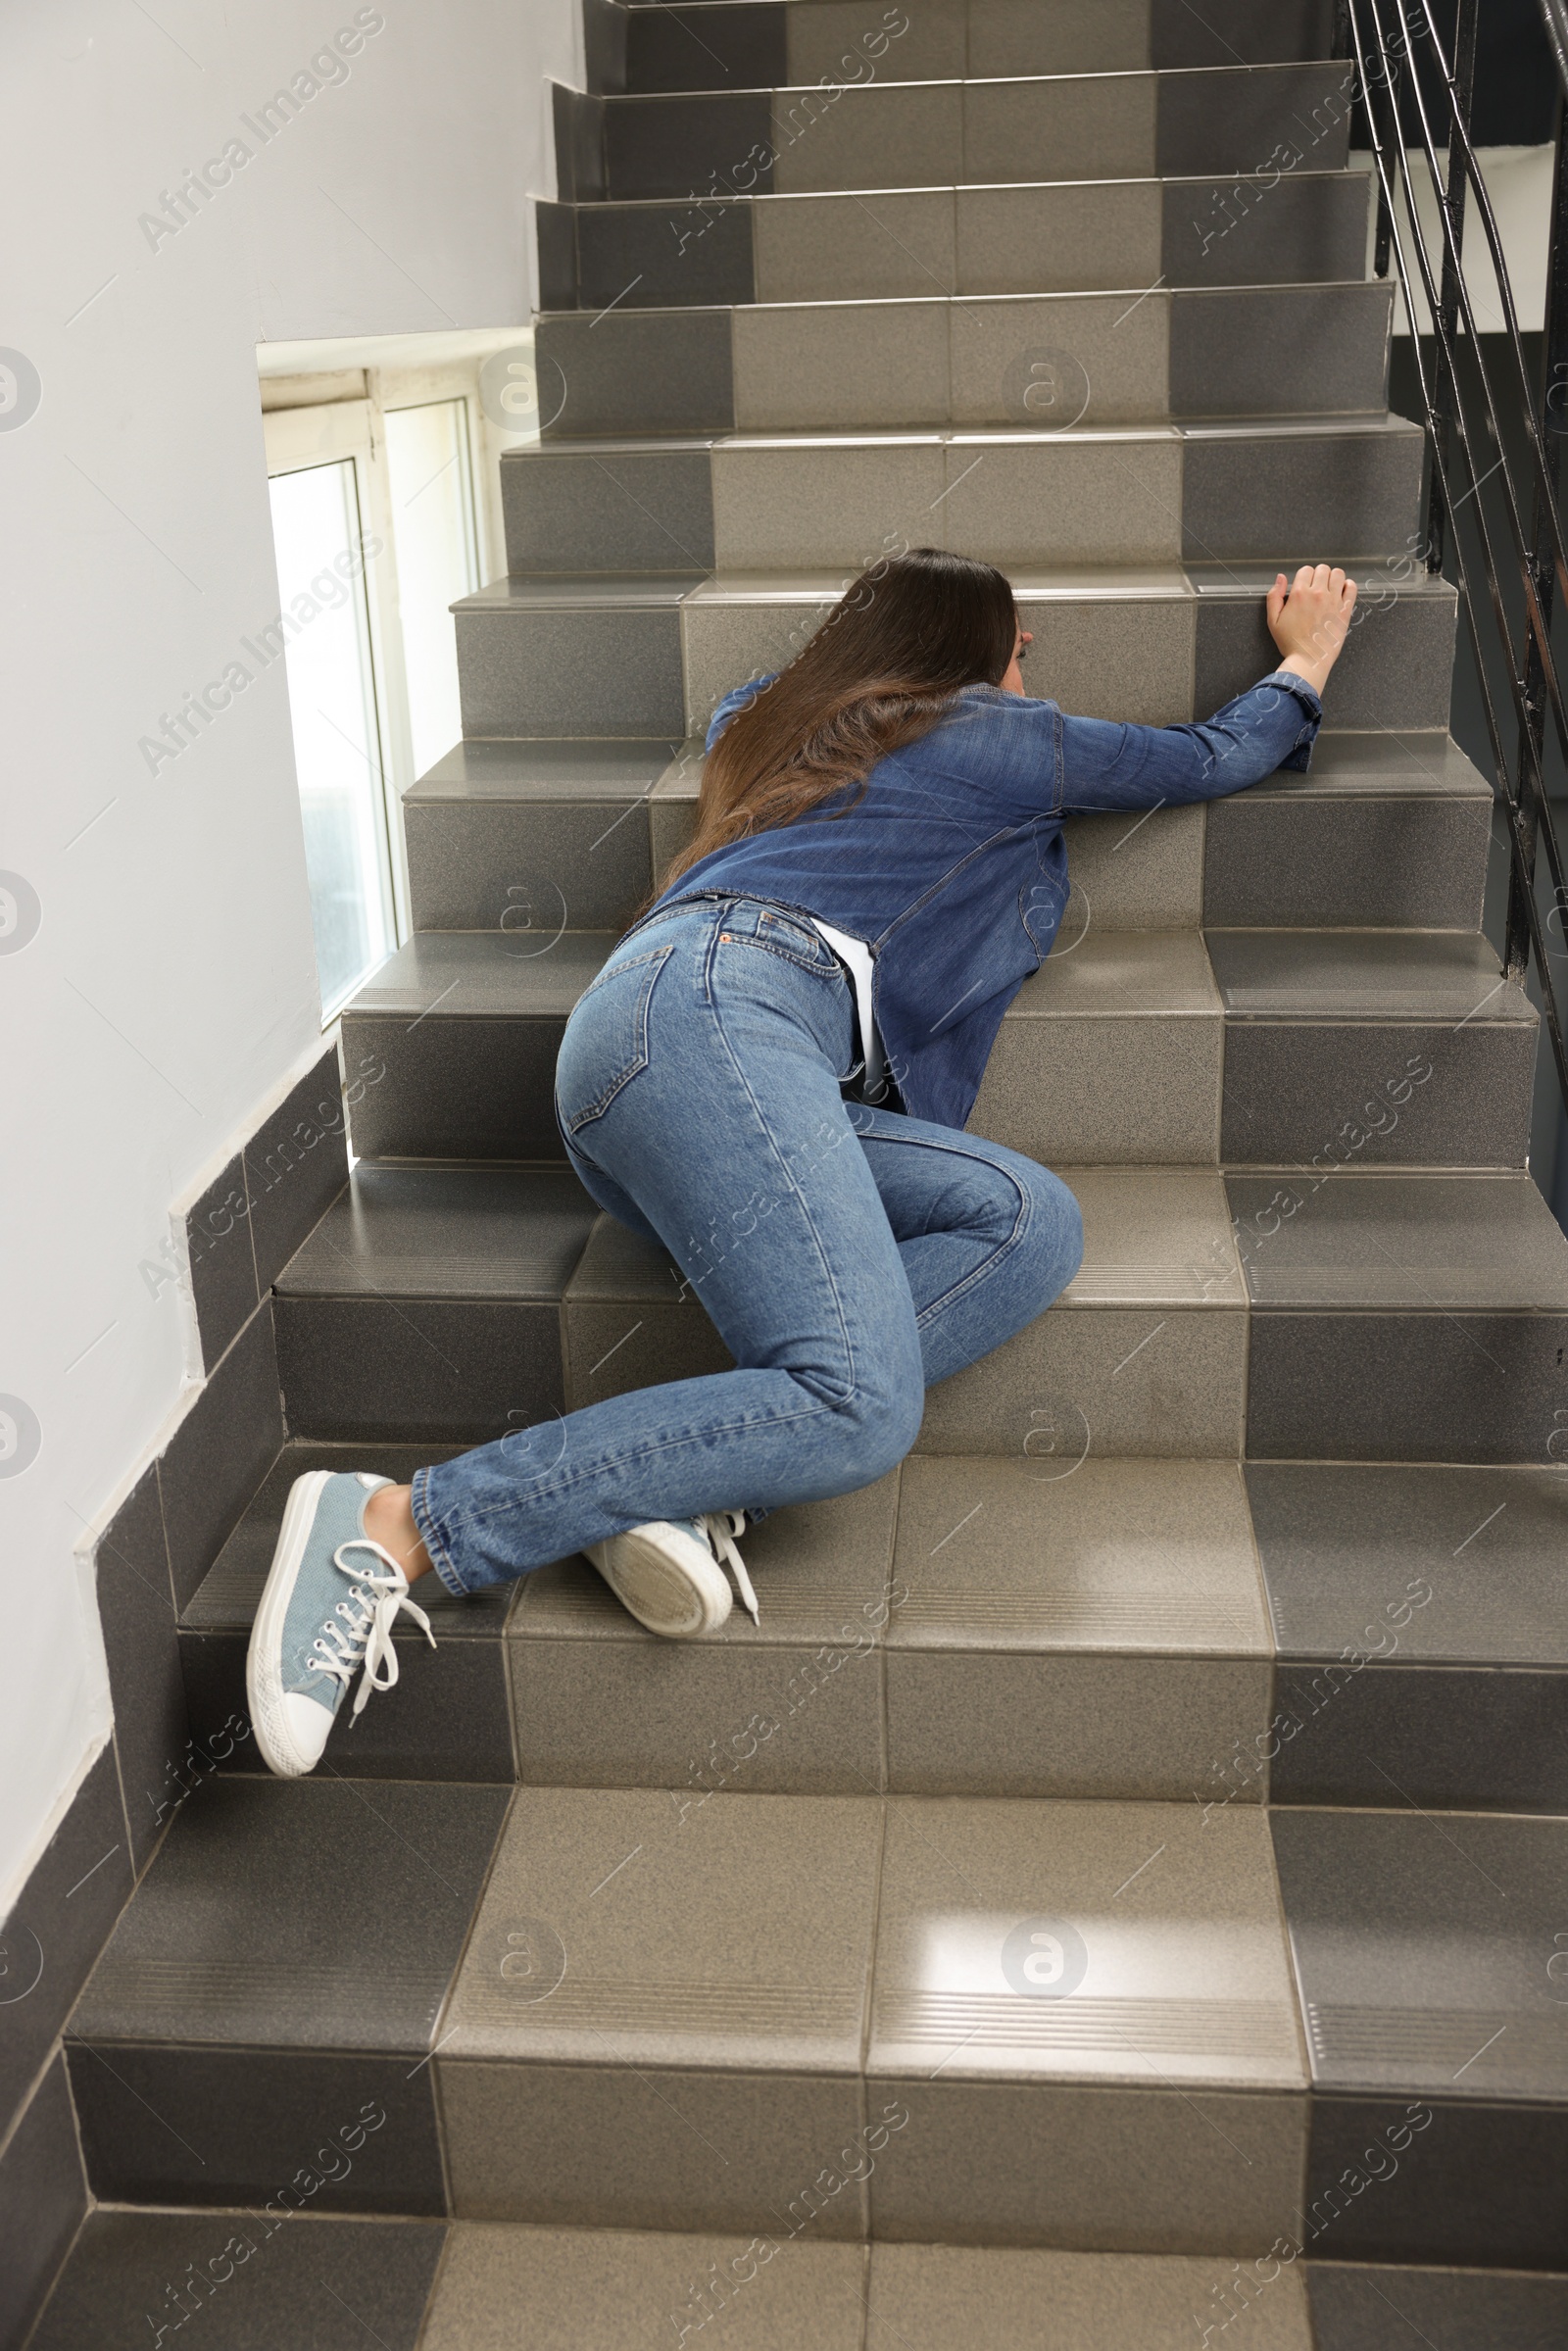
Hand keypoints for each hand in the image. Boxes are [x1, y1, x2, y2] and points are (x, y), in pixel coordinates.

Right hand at [1266, 564, 1357, 694]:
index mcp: (1299, 594)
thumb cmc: (1291, 643)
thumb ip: (1274, 597)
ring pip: (1338, 574)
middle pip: (1322, 569)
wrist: (1308, 660)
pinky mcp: (1345, 610)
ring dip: (1334, 578)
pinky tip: (1342, 592)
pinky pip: (1351, 587)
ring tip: (1330, 588)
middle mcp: (1317, 594)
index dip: (1305, 576)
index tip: (1305, 586)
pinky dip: (1348, 585)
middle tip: (1317, 588)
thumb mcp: (1273, 621)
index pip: (1306, 570)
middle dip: (1319, 575)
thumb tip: (1280, 578)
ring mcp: (1333, 601)